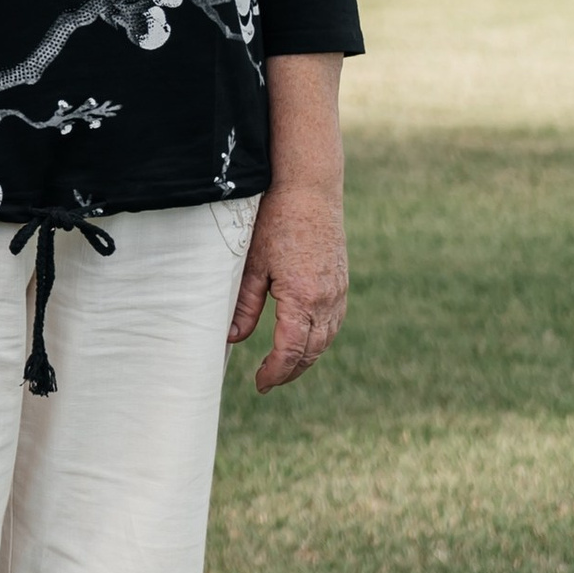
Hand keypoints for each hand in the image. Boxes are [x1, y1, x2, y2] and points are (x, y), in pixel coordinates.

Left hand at [228, 181, 345, 391]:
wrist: (310, 189)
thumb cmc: (276, 220)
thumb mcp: (252, 263)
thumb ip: (245, 304)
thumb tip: (232, 338)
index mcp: (303, 298)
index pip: (291, 351)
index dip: (275, 372)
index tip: (260, 383)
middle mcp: (327, 300)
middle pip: (312, 351)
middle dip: (290, 371)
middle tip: (267, 381)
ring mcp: (338, 292)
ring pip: (326, 339)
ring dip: (306, 358)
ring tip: (283, 367)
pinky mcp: (341, 282)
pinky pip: (334, 322)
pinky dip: (319, 338)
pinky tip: (304, 340)